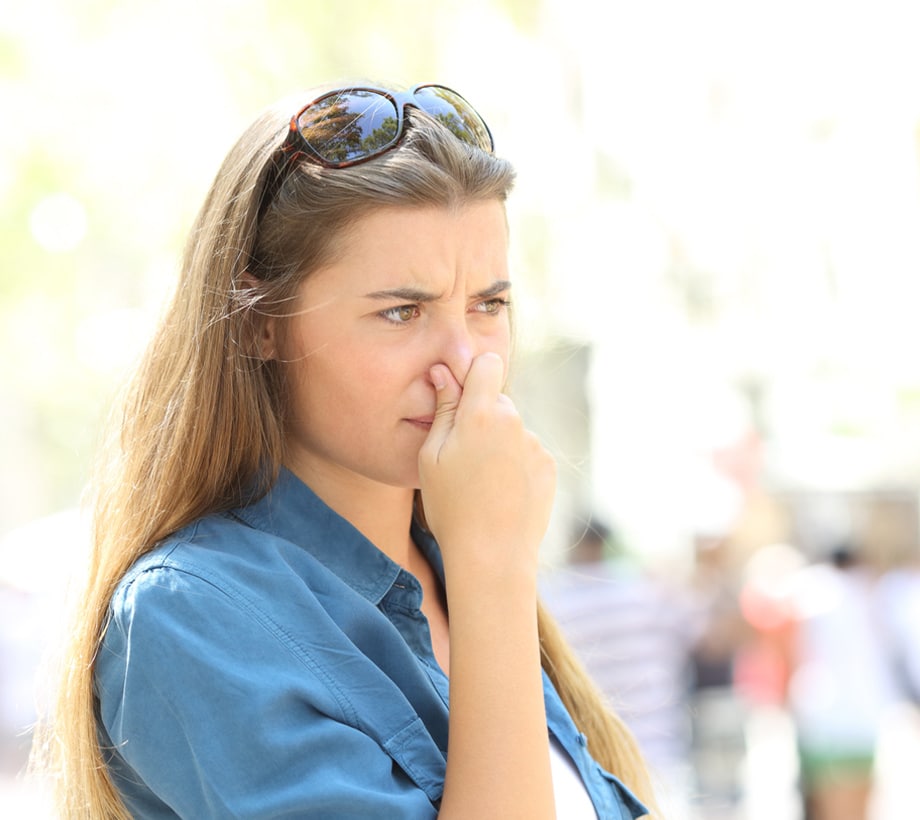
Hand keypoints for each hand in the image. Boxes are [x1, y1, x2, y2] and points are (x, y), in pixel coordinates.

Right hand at [417, 353, 555, 585]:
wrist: (492, 556)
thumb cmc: (450, 507)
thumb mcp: (432, 457)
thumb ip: (442, 410)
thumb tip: (444, 372)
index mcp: (481, 415)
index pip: (487, 365)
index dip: (474, 375)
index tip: (461, 397)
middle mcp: (514, 422)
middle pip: (498, 401)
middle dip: (482, 416)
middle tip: (463, 455)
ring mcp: (536, 445)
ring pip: (512, 430)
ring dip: (499, 443)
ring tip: (482, 483)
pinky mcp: (549, 466)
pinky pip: (528, 452)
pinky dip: (515, 465)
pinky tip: (501, 493)